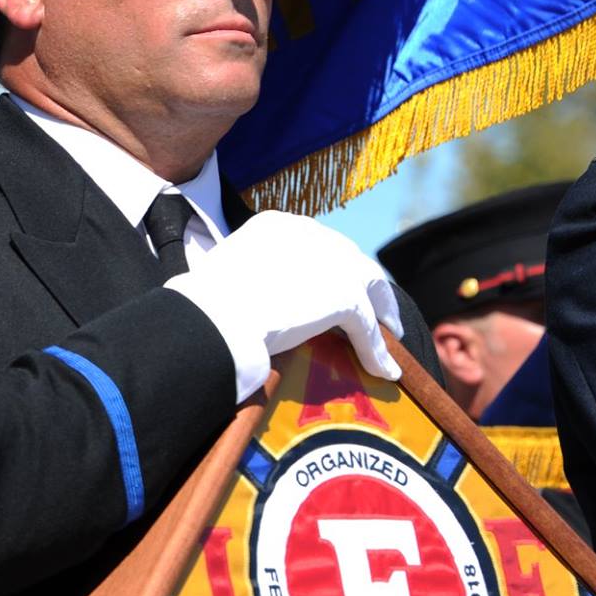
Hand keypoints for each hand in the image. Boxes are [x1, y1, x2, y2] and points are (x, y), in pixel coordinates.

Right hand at [164, 210, 403, 401]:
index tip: (338, 283)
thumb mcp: (228, 272)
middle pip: (352, 259)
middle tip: (374, 309)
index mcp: (278, 225)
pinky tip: (382, 369)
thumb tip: (253, 295)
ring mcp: (332, 264)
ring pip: (369, 288)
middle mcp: (310, 234)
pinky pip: (367, 328)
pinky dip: (375, 350)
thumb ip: (253, 274)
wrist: (215, 317)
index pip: (319, 244)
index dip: (333, 266)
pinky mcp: (345, 297)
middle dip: (365, 284)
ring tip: (390, 334)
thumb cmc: (205, 303)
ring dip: (382, 313)